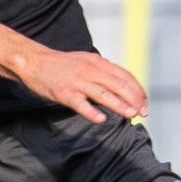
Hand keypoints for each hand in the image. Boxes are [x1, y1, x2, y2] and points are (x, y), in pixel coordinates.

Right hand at [15, 46, 147, 123]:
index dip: (138, 90)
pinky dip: (91, 112)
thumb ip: (104, 72)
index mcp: (98, 62)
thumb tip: (124, 87)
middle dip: (134, 99)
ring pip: (103, 94)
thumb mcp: (87, 62)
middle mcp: (90, 70)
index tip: (145, 103)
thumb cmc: (63, 65)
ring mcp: (77, 81)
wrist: (34, 62)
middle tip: (143, 112)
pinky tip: (102, 119)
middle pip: (118, 85)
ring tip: (131, 114)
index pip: (124, 76)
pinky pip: (80, 104)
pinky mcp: (64, 93)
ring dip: (119, 105)